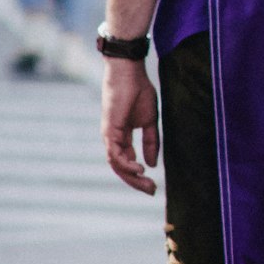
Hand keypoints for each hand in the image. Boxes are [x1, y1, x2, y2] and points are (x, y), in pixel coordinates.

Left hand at [101, 58, 159, 194]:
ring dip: (131, 177)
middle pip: (121, 168)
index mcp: (122, 137)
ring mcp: (109, 136)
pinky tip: (139, 169)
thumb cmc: (139, 91)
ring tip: (147, 181)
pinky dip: (126, 164)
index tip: (154, 186)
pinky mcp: (109, 131)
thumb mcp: (150, 121)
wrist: (130, 73)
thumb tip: (151, 164)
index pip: (128, 163)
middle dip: (136, 182)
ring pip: (117, 165)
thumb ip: (150, 142)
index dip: (140, 177)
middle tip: (152, 190)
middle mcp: (113, 139)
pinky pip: (115, 155)